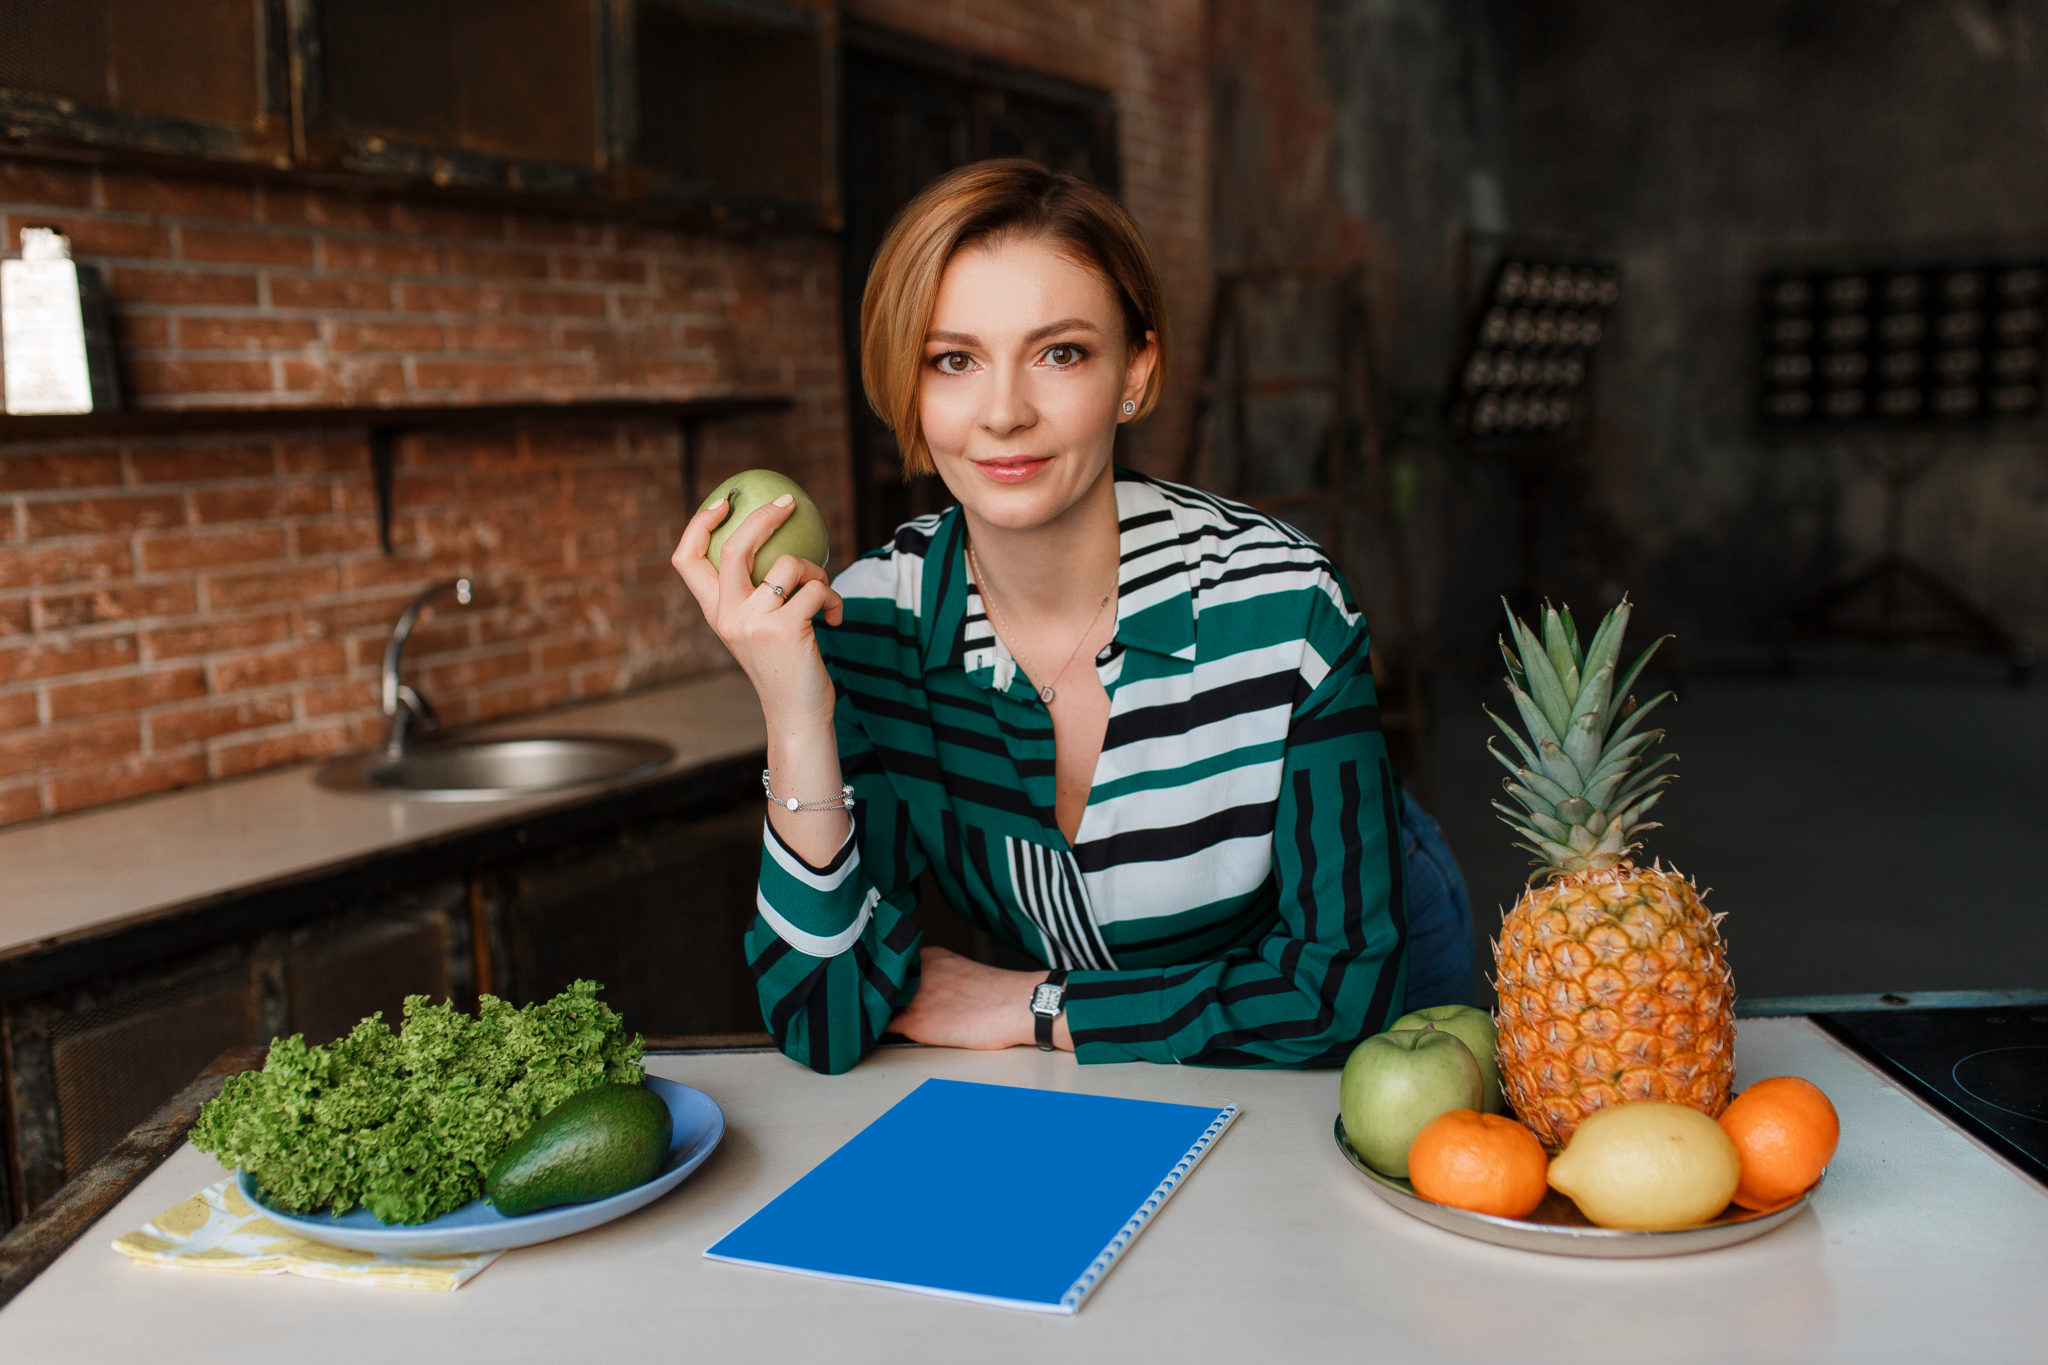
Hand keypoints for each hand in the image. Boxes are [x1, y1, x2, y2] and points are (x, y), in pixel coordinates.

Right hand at [672, 493, 843, 728]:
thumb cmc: (784, 667)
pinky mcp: (785, 630)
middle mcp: (727, 616)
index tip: (724, 502)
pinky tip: (834, 618)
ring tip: (824, 592)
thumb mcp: (756, 630)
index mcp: (714, 613)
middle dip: (764, 517)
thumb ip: (753, 595)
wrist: (797, 714)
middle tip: (789, 503)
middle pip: (734, 547)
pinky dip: (833, 598)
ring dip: (816, 571)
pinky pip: (816, 589)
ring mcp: (754, 623)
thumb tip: (774, 541)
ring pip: (789, 564)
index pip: (685, 560)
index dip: (698, 524)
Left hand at [889, 946, 1071, 1051]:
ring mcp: (914, 995)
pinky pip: (882, 1027)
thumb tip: (919, 994)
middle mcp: (916, 970)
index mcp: (928, 956)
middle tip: (871, 1009)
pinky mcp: (915, 1021)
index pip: (892, 969)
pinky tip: (876, 1037)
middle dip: (877, 997)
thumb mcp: (961, 971)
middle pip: (881, 985)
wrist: (1019, 1005)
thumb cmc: (999, 995)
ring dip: (875, 1014)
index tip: (880, 992)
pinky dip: (876, 1032)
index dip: (886, 984)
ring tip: (873, 1024)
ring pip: (878, 1005)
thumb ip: (935, 976)